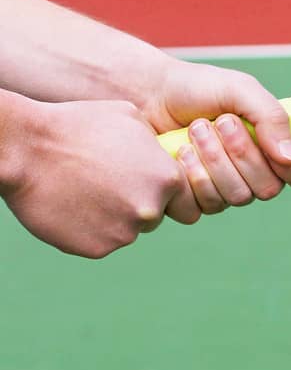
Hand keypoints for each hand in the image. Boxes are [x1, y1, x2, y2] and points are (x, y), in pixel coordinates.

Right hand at [1, 99, 198, 258]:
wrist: (28, 150)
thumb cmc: (79, 127)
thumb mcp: (132, 120)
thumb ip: (157, 147)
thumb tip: (168, 156)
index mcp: (167, 179)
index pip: (183, 200)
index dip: (166, 194)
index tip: (144, 185)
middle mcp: (151, 210)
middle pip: (154, 216)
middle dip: (137, 205)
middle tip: (108, 186)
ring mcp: (123, 233)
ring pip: (127, 230)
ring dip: (112, 217)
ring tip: (84, 191)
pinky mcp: (95, 249)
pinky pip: (100, 242)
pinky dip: (88, 230)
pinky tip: (71, 206)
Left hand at [141, 61, 290, 215]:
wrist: (146, 96)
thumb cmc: (197, 88)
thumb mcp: (241, 90)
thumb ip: (272, 118)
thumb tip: (290, 157)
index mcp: (276, 145)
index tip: (279, 152)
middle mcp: (255, 172)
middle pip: (268, 188)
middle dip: (241, 153)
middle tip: (220, 122)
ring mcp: (225, 189)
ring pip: (236, 198)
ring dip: (213, 160)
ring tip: (194, 130)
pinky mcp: (193, 200)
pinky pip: (203, 208)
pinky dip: (190, 178)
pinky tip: (178, 153)